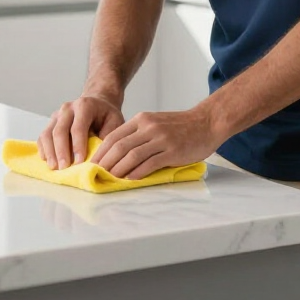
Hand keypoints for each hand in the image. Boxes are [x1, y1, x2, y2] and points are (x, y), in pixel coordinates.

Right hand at [37, 95, 124, 169]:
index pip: (78, 127)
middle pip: (60, 130)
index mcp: (85, 106)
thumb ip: (108, 136)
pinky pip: (43, 136)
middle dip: (61, 151)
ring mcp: (57, 115)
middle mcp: (68, 108)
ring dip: (50, 152)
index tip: (79, 162)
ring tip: (54, 167)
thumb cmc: (106, 115)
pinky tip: (48, 161)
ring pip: (48, 133)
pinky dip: (44, 149)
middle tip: (64, 168)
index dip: (78, 145)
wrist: (97, 103)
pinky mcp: (51, 122)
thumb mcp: (115, 121)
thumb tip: (99, 156)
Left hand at [90, 106, 221, 179]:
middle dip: (105, 163)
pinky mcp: (172, 150)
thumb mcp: (156, 123)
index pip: (114, 136)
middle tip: (96, 175)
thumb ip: (139, 135)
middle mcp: (149, 127)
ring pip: (132, 155)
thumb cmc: (182, 126)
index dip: (101, 152)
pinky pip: (150, 163)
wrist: (207, 122)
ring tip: (109, 180)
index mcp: (142, 119)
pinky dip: (137, 173)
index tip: (92, 164)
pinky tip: (130, 180)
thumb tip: (119, 155)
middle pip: (119, 146)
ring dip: (118, 170)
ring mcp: (161, 138)